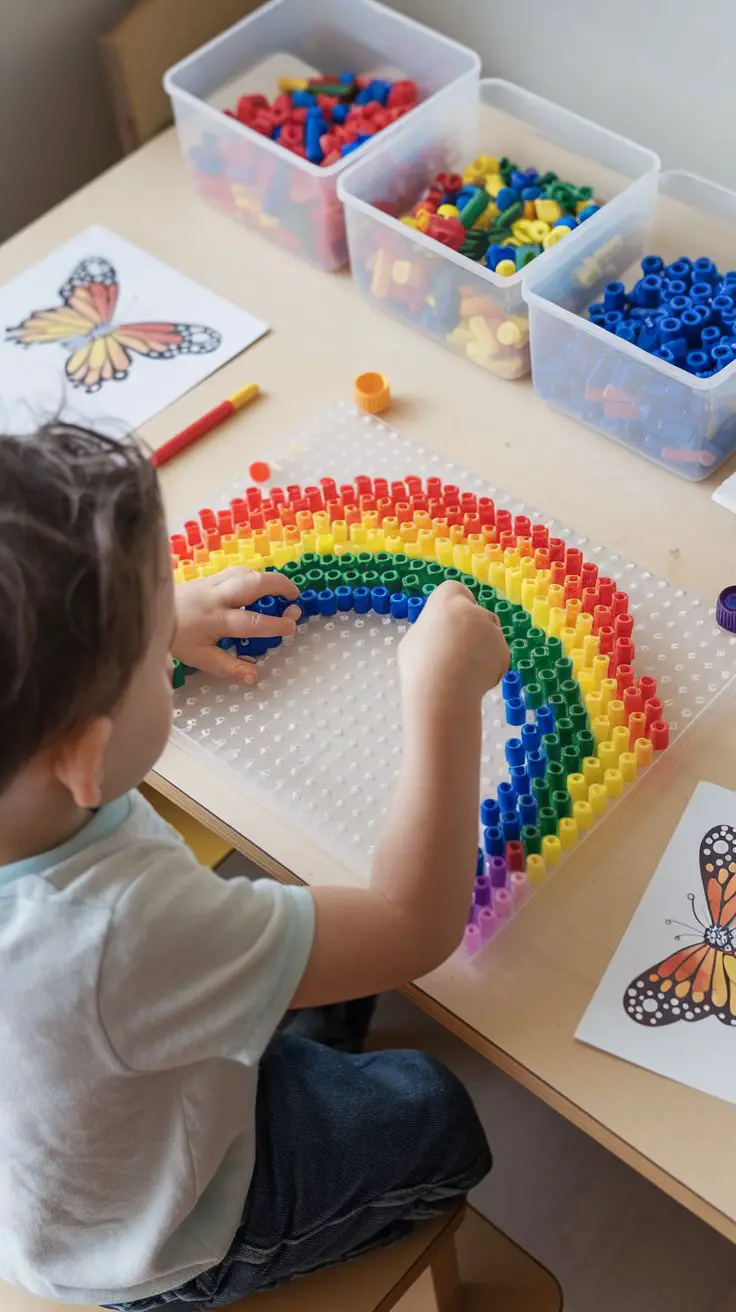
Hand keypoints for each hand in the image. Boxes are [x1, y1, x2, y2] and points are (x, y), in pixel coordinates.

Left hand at [173, 567, 299, 684]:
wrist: (150, 613)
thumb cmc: (177, 638)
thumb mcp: (201, 659)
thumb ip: (229, 667)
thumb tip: (255, 676)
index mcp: (215, 620)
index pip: (251, 621)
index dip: (275, 624)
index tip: (291, 627)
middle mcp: (217, 597)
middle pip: (252, 584)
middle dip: (279, 587)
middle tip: (295, 597)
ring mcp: (212, 583)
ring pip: (245, 572)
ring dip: (268, 579)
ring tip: (283, 590)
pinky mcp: (210, 576)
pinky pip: (237, 571)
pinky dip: (254, 575)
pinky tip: (261, 585)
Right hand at [398, 580, 508, 702]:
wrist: (443, 691)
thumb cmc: (420, 664)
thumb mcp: (415, 639)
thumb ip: (432, 629)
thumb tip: (439, 635)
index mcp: (447, 601)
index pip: (455, 590)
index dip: (453, 605)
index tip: (447, 621)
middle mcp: (474, 610)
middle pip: (476, 614)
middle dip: (471, 629)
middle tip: (455, 651)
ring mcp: (492, 630)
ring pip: (488, 636)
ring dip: (480, 649)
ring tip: (462, 671)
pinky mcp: (504, 652)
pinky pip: (496, 657)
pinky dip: (489, 667)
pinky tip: (473, 680)